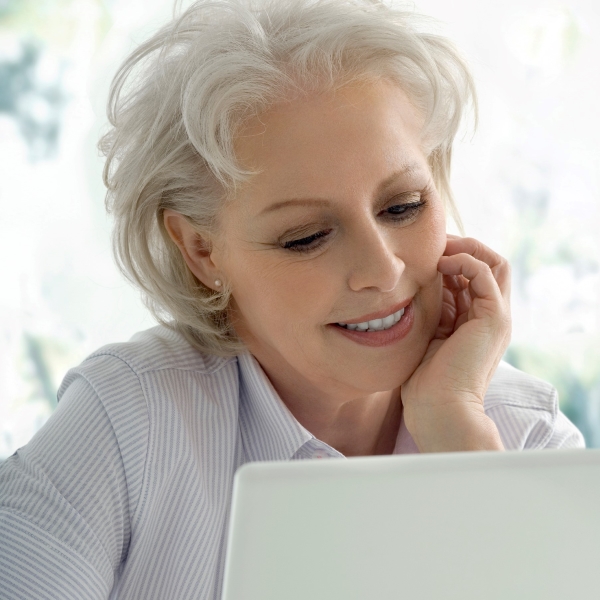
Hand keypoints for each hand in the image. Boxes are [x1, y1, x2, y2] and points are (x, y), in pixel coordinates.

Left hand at [400, 235, 510, 452]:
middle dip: (461, 247)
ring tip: (437, 249)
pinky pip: (486, 274)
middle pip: (489, 265)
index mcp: (474, 321)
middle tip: (432, 243)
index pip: (472, 277)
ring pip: (494, 263)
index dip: (450, 259)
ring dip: (465, 248)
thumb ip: (430, 309)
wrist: (437, 408)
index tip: (423, 253)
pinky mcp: (494, 318)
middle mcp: (490, 316)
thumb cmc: (423, 381)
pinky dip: (464, 261)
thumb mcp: (425, 334)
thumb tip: (415, 282)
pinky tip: (440, 265)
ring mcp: (496, 317)